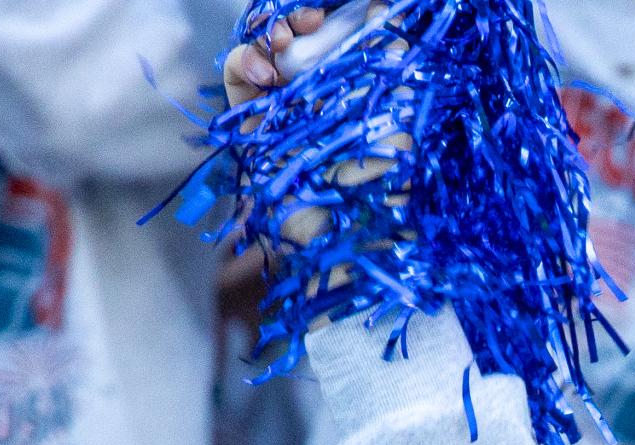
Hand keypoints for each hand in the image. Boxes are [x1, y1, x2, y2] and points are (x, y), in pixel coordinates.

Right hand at [222, 5, 406, 251]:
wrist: (347, 232)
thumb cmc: (380, 181)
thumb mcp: (396, 114)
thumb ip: (391, 65)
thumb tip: (386, 11)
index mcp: (352, 86)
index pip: (338, 35)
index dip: (339, 16)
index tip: (358, 7)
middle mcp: (316, 91)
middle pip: (299, 34)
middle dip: (300, 15)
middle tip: (312, 18)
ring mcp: (282, 104)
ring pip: (266, 45)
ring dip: (272, 29)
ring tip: (285, 38)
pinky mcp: (251, 121)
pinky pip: (238, 75)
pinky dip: (246, 59)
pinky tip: (266, 71)